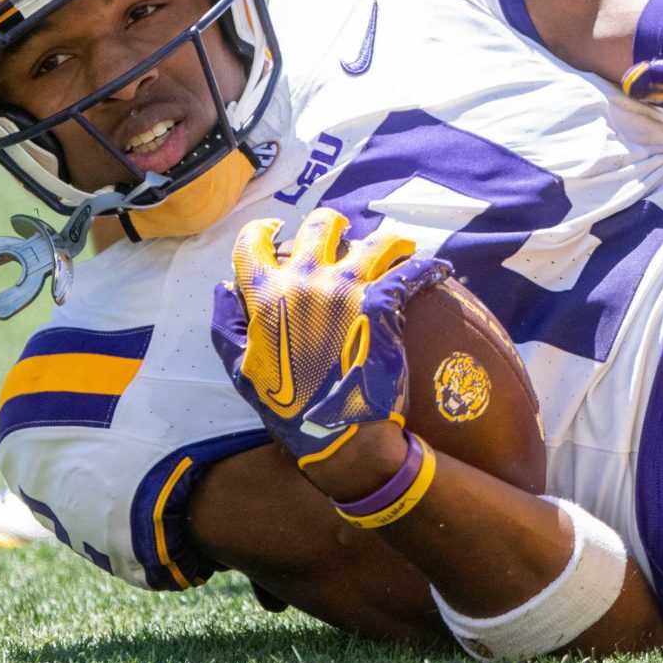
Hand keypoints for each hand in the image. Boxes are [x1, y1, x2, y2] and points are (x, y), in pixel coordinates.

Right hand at [209, 209, 450, 465]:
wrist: (343, 438)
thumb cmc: (290, 410)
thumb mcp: (242, 371)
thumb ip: (228, 326)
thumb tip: (224, 290)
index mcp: (266, 297)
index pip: (252, 244)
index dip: (260, 230)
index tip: (274, 229)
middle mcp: (304, 282)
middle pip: (319, 226)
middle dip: (330, 224)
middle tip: (341, 232)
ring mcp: (346, 289)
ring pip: (374, 241)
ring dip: (386, 241)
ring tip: (396, 246)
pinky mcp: (384, 303)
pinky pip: (412, 270)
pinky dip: (428, 267)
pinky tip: (438, 270)